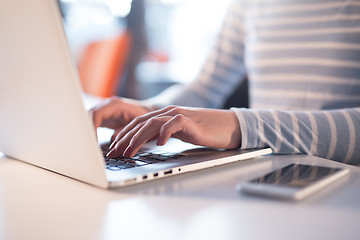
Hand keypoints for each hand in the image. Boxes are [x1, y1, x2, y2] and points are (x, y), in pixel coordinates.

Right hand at [89, 96, 149, 139]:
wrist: (145, 110)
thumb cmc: (143, 116)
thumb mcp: (136, 124)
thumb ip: (124, 131)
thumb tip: (113, 139)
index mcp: (115, 105)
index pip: (96, 114)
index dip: (92, 127)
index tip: (92, 140)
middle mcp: (107, 105)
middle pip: (89, 116)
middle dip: (87, 130)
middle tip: (88, 144)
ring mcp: (104, 110)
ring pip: (89, 119)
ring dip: (87, 131)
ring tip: (89, 144)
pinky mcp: (103, 116)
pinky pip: (93, 122)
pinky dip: (91, 131)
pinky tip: (93, 142)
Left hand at [107, 105, 241, 157]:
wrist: (227, 126)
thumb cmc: (204, 131)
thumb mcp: (178, 133)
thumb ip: (163, 134)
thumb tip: (146, 142)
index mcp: (163, 115)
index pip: (137, 124)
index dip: (123, 135)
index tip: (114, 149)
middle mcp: (168, 113)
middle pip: (140, 123)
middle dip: (124, 139)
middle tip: (114, 153)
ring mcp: (178, 115)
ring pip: (152, 123)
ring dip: (138, 138)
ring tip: (129, 151)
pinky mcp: (190, 121)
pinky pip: (173, 124)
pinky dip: (164, 132)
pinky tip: (159, 143)